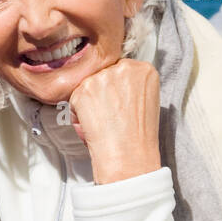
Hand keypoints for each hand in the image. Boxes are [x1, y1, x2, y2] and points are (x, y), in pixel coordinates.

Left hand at [67, 58, 161, 183]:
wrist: (128, 153)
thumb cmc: (138, 134)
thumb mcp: (147, 100)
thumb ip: (132, 85)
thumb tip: (115, 85)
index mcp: (143, 69)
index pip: (120, 69)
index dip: (116, 89)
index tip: (120, 102)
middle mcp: (123, 68)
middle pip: (102, 75)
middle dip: (102, 93)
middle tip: (111, 114)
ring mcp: (102, 77)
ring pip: (87, 86)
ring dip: (89, 103)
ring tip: (104, 121)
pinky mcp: (83, 89)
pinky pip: (74, 99)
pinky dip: (78, 113)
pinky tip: (93, 124)